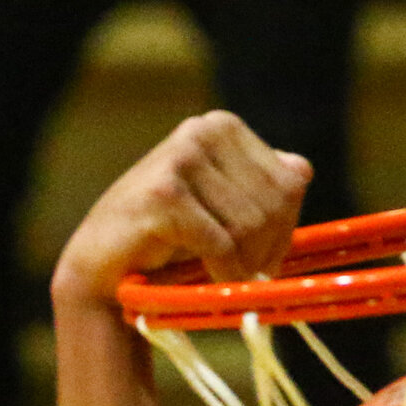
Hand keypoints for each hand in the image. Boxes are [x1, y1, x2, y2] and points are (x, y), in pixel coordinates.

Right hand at [51, 112, 309, 312]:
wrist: (103, 269)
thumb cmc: (169, 243)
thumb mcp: (225, 209)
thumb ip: (265, 188)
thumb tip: (302, 171)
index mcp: (223, 127)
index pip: (292, 181)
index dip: (284, 229)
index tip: (259, 256)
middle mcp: (203, 130)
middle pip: (275, 204)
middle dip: (264, 250)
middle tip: (237, 273)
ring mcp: (181, 157)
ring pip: (252, 224)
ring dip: (242, 265)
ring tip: (215, 274)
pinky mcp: (164, 194)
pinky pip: (223, 244)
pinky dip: (222, 273)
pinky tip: (204, 278)